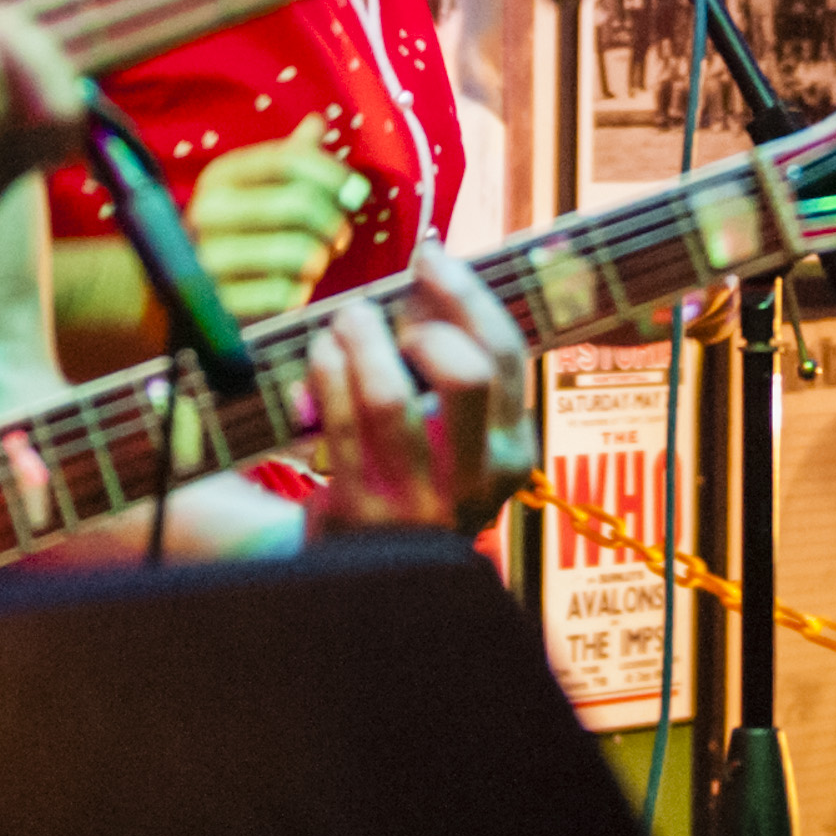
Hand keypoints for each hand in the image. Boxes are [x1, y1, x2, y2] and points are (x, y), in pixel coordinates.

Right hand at [178, 134, 369, 325]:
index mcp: (220, 176)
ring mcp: (208, 259)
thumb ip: (287, 158)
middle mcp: (207, 212)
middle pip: (298, 204)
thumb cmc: (232, 231)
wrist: (172, 289)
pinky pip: (283, 294)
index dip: (333, 174)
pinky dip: (300, 292)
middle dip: (333, 222)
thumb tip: (317, 121)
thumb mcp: (250, 188)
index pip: (289, 161)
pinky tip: (293, 289)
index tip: (357, 192)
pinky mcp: (217, 303)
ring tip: (315, 263)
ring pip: (296, 251)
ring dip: (319, 259)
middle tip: (340, 238)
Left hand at [300, 260, 536, 540]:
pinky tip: (322, 354)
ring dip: (362, 339)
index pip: (506, 355)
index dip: (466, 295)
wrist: (370, 578)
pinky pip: (339, 423)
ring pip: (390, 396)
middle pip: (465, 374)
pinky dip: (327, 372)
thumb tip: (429, 264)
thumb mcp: (454, 430)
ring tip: (346, 321)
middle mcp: (475, 483)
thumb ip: (451, 355)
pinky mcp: (359, 514)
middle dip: (419, 322)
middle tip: (386, 312)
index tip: (430, 256)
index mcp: (512, 452)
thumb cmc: (413, 474)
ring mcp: (417, 504)